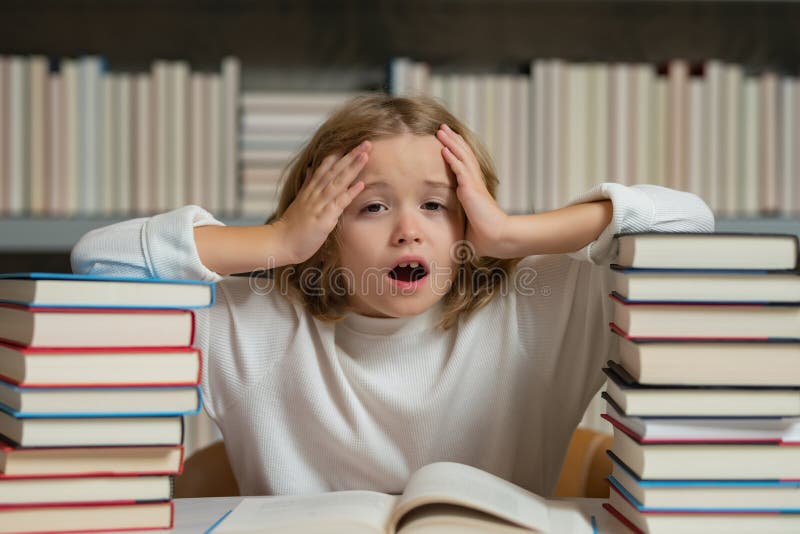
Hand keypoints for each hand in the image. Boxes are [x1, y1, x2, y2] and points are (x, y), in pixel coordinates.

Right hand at [276, 141, 370, 263]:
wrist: (280, 242)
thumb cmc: (292, 225)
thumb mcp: (300, 200)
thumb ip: (307, 183)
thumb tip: (311, 168)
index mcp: (310, 188)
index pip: (326, 166)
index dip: (340, 153)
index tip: (353, 141)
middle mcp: (315, 193)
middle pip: (335, 169)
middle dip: (351, 155)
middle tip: (366, 142)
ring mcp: (319, 204)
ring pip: (338, 181)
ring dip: (352, 168)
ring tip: (365, 155)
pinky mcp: (323, 217)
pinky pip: (338, 203)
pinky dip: (349, 193)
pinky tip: (361, 184)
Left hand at [436, 124, 511, 257]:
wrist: (497, 238)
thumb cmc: (485, 237)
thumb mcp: (467, 227)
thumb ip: (459, 226)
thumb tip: (448, 237)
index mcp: (473, 190)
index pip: (464, 165)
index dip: (456, 152)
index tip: (447, 143)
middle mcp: (474, 183)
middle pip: (463, 155)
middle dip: (453, 141)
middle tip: (443, 128)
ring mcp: (473, 184)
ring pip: (461, 157)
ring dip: (451, 143)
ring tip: (441, 130)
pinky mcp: (471, 189)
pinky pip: (460, 169)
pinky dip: (452, 157)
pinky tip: (444, 148)